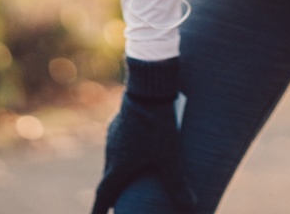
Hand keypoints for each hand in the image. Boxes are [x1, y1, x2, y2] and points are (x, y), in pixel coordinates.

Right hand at [91, 57, 194, 213]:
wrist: (147, 88)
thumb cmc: (157, 124)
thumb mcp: (170, 155)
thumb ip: (177, 182)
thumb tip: (191, 206)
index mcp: (118, 166)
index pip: (104, 194)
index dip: (99, 210)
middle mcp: (111, 152)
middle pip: (109, 178)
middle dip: (114, 192)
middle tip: (119, 201)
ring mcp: (113, 135)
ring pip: (114, 159)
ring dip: (120, 170)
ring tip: (132, 176)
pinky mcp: (119, 121)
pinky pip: (119, 143)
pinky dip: (126, 152)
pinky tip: (137, 148)